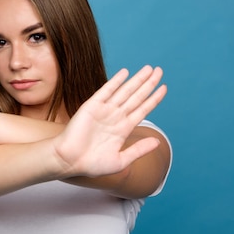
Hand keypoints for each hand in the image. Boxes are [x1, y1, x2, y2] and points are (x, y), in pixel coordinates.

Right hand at [52, 66, 166, 177]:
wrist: (69, 161)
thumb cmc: (92, 164)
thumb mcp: (120, 160)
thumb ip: (139, 150)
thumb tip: (158, 142)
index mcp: (123, 129)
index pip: (142, 109)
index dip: (153, 99)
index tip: (164, 88)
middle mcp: (116, 117)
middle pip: (136, 97)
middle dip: (148, 84)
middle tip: (160, 71)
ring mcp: (104, 110)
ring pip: (125, 91)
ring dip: (137, 80)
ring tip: (149, 69)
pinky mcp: (92, 106)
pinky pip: (106, 91)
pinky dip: (116, 81)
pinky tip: (125, 73)